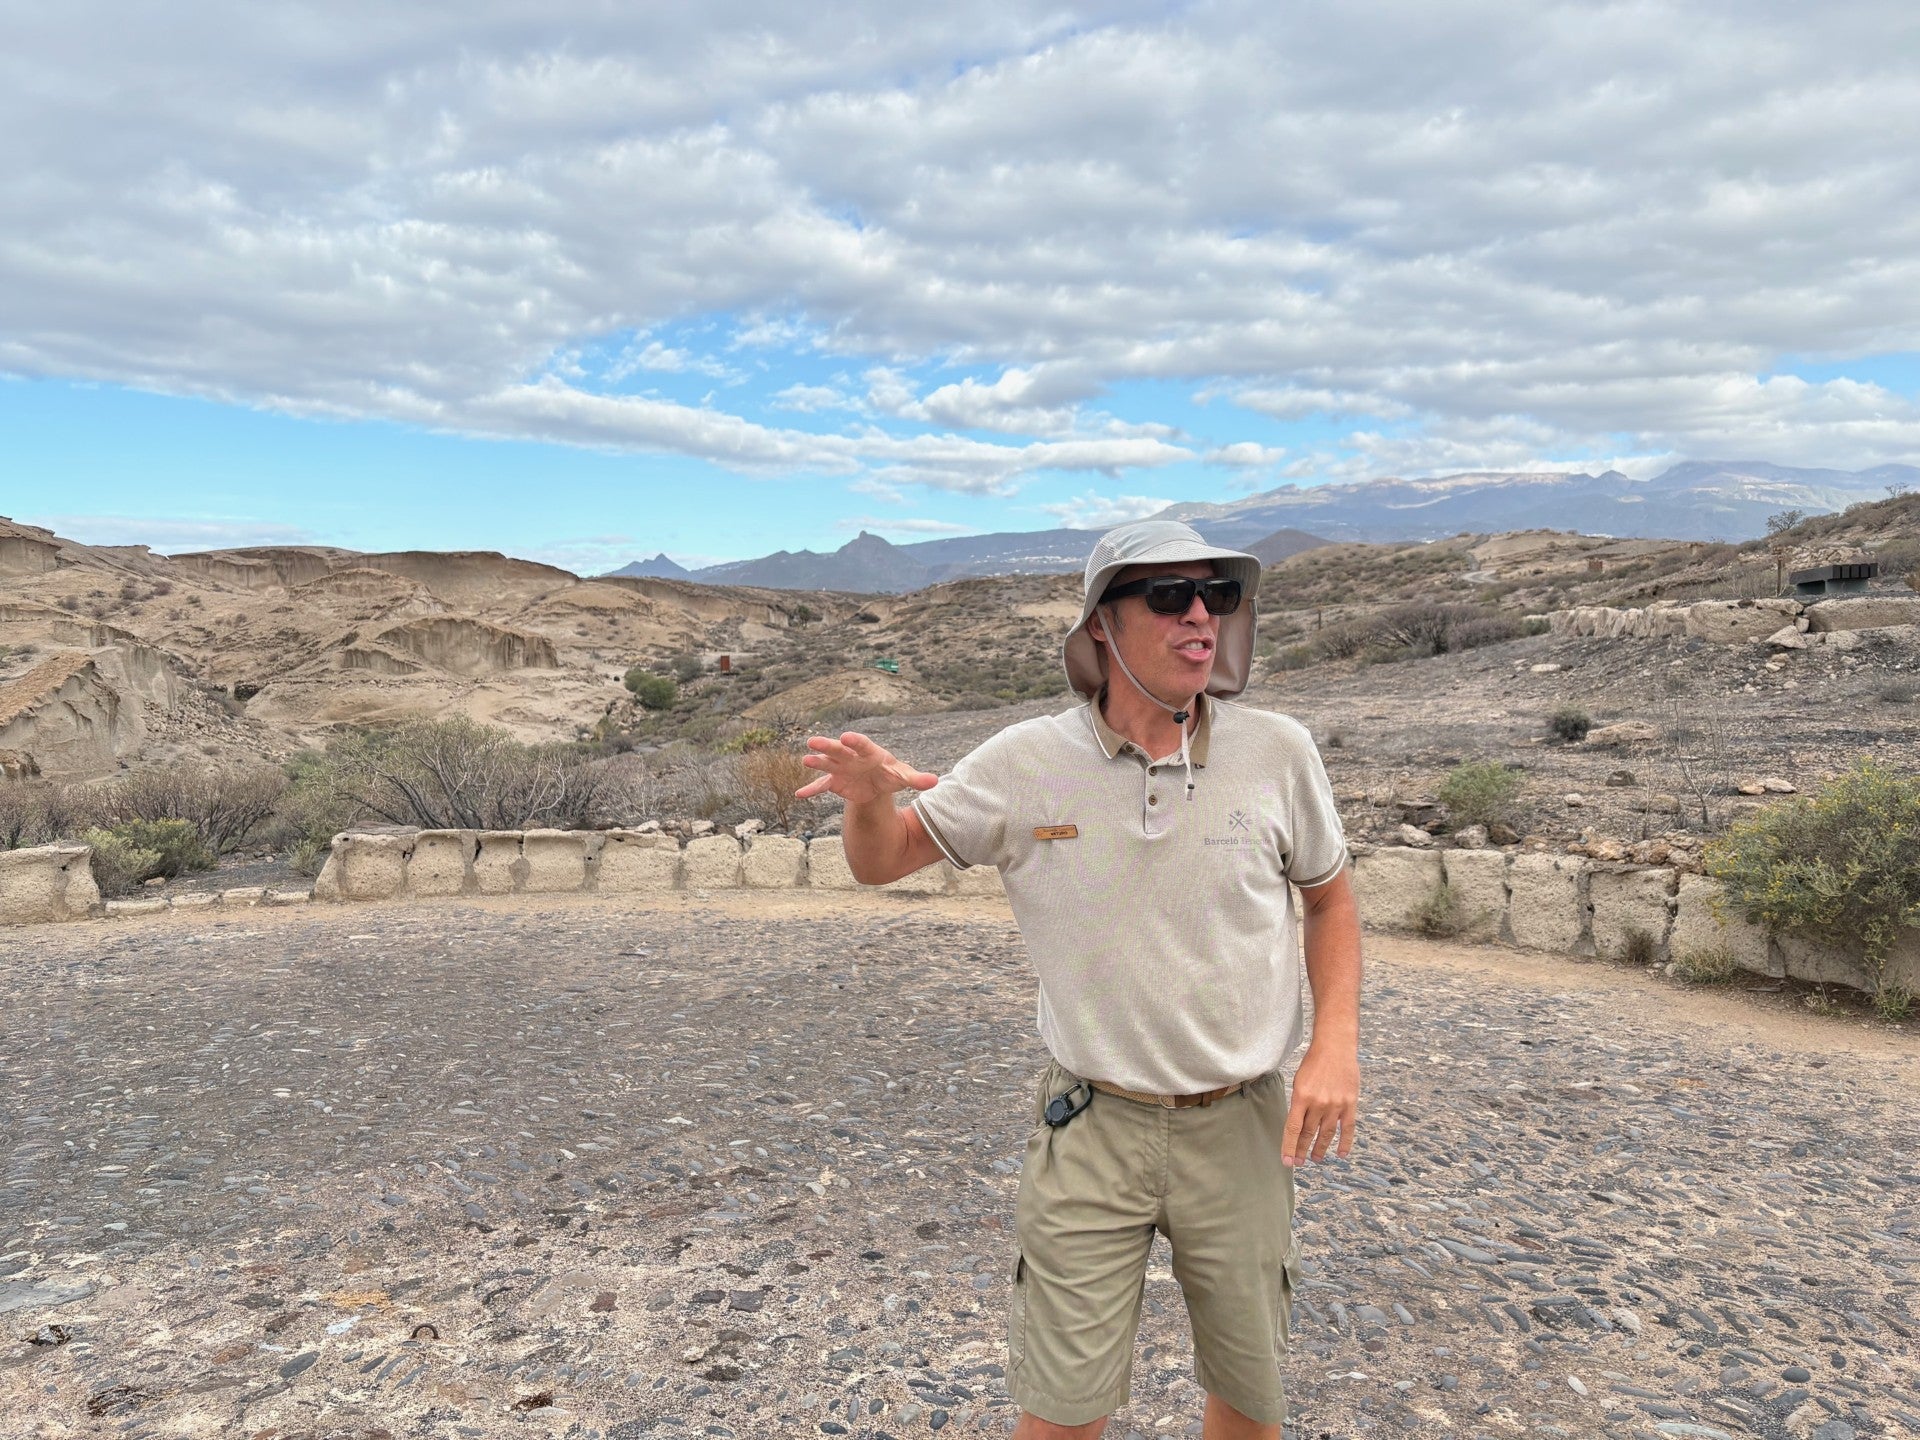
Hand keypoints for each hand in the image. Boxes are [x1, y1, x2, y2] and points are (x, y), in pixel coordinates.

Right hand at [795, 732, 937, 805]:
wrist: (876, 783)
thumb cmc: (889, 774)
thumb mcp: (903, 776)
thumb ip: (917, 778)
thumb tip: (935, 782)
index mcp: (868, 751)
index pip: (860, 743)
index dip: (854, 741)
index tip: (846, 737)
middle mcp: (850, 756)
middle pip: (838, 749)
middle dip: (826, 745)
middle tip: (813, 741)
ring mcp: (840, 768)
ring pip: (826, 763)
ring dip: (816, 762)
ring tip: (806, 760)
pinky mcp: (834, 782)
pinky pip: (821, 786)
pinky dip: (811, 790)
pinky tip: (800, 795)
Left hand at [1282, 1041, 1358, 1166]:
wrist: (1335, 1046)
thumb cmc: (1314, 1062)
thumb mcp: (1298, 1081)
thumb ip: (1299, 1103)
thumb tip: (1297, 1125)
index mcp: (1301, 1096)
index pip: (1292, 1128)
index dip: (1289, 1147)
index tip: (1287, 1161)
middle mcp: (1318, 1103)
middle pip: (1308, 1133)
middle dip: (1301, 1150)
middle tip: (1298, 1163)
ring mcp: (1336, 1105)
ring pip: (1326, 1134)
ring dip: (1320, 1148)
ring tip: (1315, 1159)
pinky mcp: (1350, 1104)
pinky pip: (1348, 1128)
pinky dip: (1345, 1143)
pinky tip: (1341, 1154)